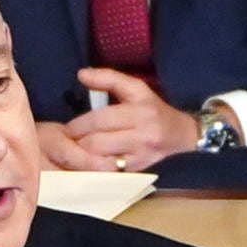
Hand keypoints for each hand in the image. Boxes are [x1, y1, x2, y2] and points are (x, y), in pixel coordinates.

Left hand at [59, 68, 204, 170]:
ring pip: (101, 160)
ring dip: (84, 156)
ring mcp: (141, 155)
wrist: (180, 134)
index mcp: (139, 111)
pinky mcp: (139, 170)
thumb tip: (81, 74)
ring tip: (76, 151)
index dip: (78, 126)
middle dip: (78, 142)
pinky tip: (90, 162)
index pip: (100, 120)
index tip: (66, 129)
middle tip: (68, 141)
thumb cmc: (153, 108)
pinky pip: (110, 171)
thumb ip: (108, 78)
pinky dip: (96, 167)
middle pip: (97, 142)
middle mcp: (142, 135)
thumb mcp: (136, 88)